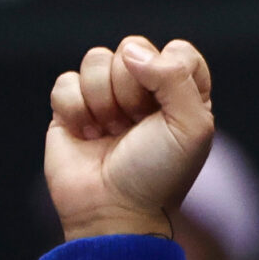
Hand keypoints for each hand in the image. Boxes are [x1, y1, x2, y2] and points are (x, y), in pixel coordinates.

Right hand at [44, 37, 214, 242]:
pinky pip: (66, 81)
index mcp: (182, 94)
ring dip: (104, 101)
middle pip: (132, 49)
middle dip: (132, 89)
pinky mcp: (71, 108)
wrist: (113, 210)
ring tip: (112, 132)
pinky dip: (75, 110)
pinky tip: (87, 135)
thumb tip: (132, 52)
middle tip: (136, 125)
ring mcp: (106, 97)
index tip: (166, 109)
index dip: (168, 72)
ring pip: (96, 59)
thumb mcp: (192, 127)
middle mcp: (145, 91)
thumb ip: (177, 76)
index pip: (177, 51)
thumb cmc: (159, 173)